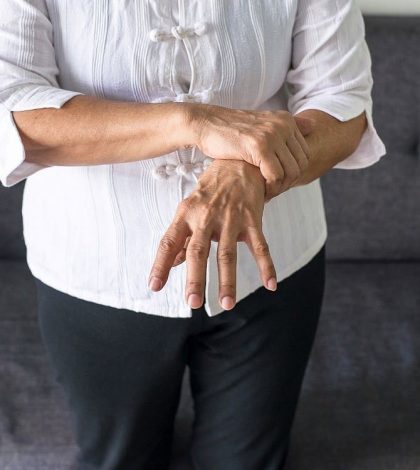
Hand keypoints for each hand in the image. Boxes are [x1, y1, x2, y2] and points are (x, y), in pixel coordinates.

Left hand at [147, 159, 276, 309]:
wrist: (239, 162)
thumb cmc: (211, 188)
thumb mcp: (190, 208)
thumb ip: (182, 237)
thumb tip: (173, 262)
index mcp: (186, 214)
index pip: (169, 242)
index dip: (161, 264)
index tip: (154, 285)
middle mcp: (206, 217)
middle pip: (199, 251)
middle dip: (195, 278)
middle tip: (192, 303)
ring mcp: (230, 218)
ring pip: (228, 253)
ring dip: (227, 280)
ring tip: (227, 303)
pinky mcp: (252, 219)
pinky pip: (260, 246)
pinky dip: (266, 266)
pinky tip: (270, 284)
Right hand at [184, 103, 314, 200]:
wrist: (205, 124)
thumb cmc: (231, 131)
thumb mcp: (262, 124)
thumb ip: (287, 127)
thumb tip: (313, 126)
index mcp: (286, 120)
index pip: (305, 154)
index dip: (294, 174)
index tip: (278, 182)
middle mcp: (282, 125)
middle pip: (301, 164)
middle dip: (288, 182)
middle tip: (273, 190)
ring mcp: (272, 134)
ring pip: (290, 172)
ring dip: (280, 187)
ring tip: (267, 192)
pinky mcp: (259, 146)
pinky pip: (275, 175)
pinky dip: (270, 188)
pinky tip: (261, 190)